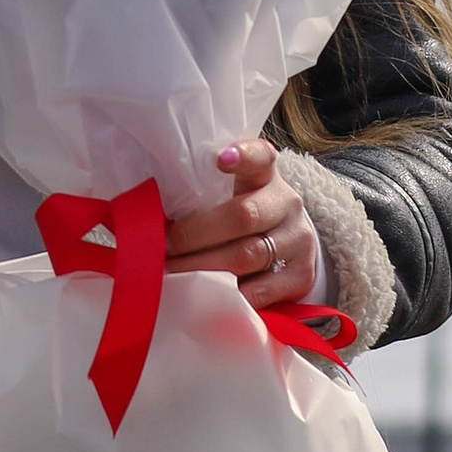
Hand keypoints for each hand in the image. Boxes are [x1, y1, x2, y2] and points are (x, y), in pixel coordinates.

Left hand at [164, 139, 316, 306]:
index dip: (243, 156)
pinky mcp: (302, 274)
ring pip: (248, 256)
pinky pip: (261, 290)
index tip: (220, 159)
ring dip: (204, 268)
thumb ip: (202, 196)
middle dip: (196, 235)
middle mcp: (286, 203)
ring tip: (174, 273)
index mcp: (265, 175)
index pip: (261, 156)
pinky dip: (230, 295)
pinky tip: (208, 295)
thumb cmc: (243, 217)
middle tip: (164, 247)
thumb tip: (149, 216)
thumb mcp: (229, 196)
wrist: (288, 246)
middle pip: (244, 215)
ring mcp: (298, 239)